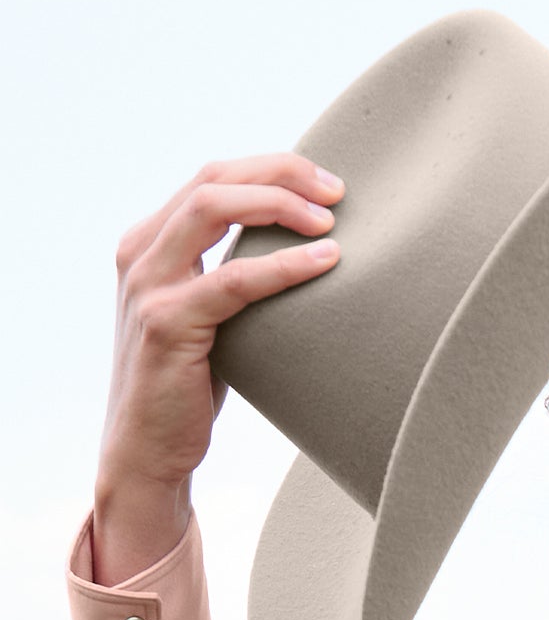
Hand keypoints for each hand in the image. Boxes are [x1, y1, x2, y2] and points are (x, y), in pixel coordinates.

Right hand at [92, 154, 345, 584]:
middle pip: (213, 178)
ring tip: (330, 219)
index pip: (212, 178)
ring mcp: (148, 285)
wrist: (147, 451)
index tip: (324, 183)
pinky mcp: (167, 323)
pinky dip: (283, 266)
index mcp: (148, 243)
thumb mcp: (207, 319)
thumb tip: (298, 256)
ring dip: (278, 205)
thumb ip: (230, 280)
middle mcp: (140, 253)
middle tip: (337, 190)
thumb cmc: (187, 387)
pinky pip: (234, 280)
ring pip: (214, 208)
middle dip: (280, 173)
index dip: (270, 169)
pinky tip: (324, 262)